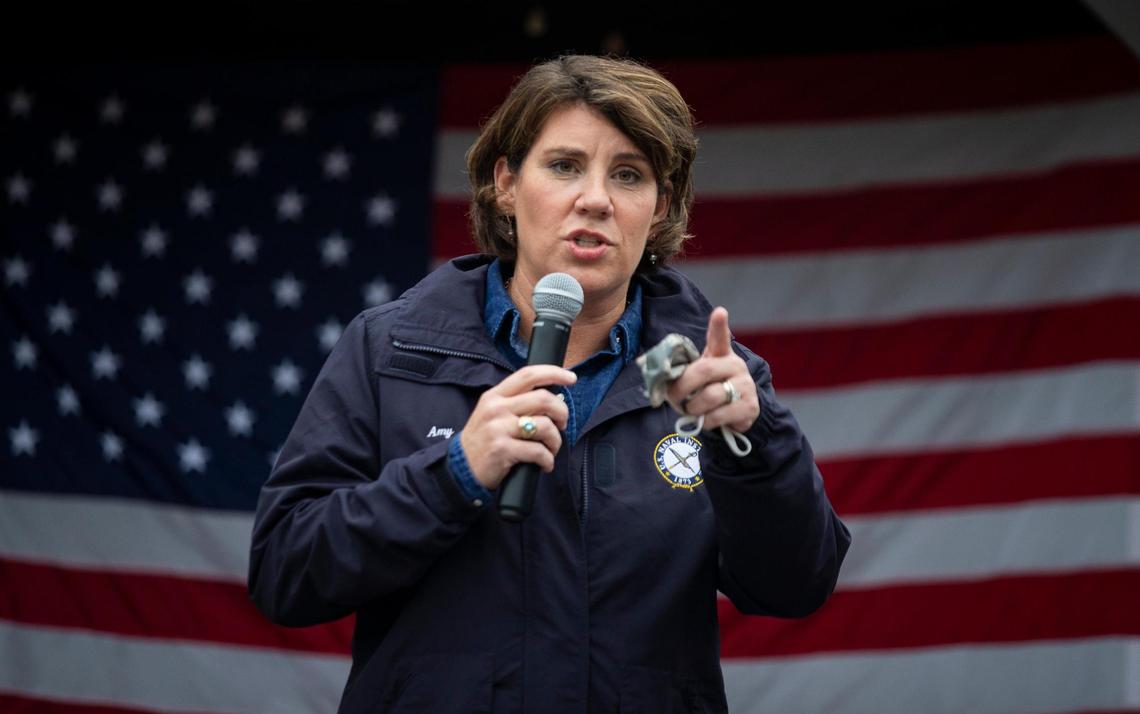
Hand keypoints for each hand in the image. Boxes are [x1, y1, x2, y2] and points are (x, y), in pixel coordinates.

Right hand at [459, 365, 575, 489]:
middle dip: (562, 412)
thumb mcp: (492, 414)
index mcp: (495, 395)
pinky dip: (548, 460)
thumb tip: (552, 400)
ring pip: (545, 426)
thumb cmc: (484, 441)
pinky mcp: (502, 449)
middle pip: (543, 399)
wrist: (462, 469)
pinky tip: (544, 464)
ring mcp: (498, 429)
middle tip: (562, 424)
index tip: (571, 378)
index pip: (528, 374)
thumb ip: (516, 403)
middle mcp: (496, 408)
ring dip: (556, 441)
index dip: (554, 373)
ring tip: (551, 449)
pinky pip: (538, 451)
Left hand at [664, 307, 759, 432]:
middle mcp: (736, 366)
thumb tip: (660, 376)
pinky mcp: (749, 407)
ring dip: (693, 407)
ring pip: (710, 396)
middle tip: (673, 398)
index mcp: (721, 355)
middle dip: (682, 386)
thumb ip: (682, 373)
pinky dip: (705, 421)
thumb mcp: (697, 378)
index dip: (719, 325)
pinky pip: (718, 416)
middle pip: (704, 370)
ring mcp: (745, 386)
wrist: (735, 415)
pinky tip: (707, 420)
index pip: (720, 337)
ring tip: (692, 410)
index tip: (719, 312)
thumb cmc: (710, 390)